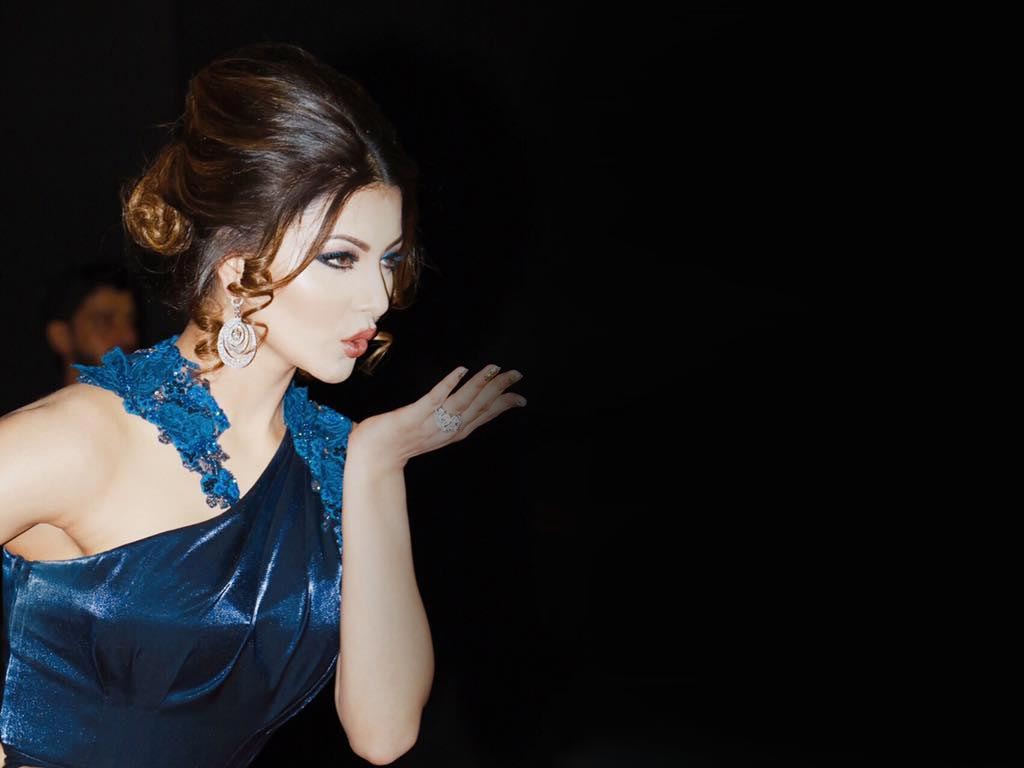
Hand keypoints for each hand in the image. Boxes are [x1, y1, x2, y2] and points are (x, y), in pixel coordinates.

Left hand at [347, 364, 525, 471]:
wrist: (373, 457)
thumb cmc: (396, 443)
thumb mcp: (429, 433)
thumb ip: (444, 420)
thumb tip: (457, 402)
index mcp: (452, 433)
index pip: (483, 416)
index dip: (503, 405)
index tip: (520, 396)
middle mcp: (446, 429)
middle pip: (479, 408)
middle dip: (500, 390)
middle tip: (516, 374)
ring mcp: (431, 422)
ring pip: (463, 402)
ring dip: (481, 384)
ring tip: (494, 369)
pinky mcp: (414, 415)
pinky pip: (435, 398)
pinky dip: (450, 384)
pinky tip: (461, 370)